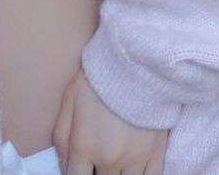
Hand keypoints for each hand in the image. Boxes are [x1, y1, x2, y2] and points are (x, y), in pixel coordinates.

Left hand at [52, 65, 168, 174]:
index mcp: (84, 147)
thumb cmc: (101, 76)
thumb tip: (62, 168)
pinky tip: (134, 170)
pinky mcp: (156, 150)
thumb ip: (61, 139)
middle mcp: (109, 159)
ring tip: (115, 164)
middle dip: (98, 172)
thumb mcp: (69, 101)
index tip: (82, 168)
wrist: (138, 56)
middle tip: (99, 159)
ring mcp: (135, 158)